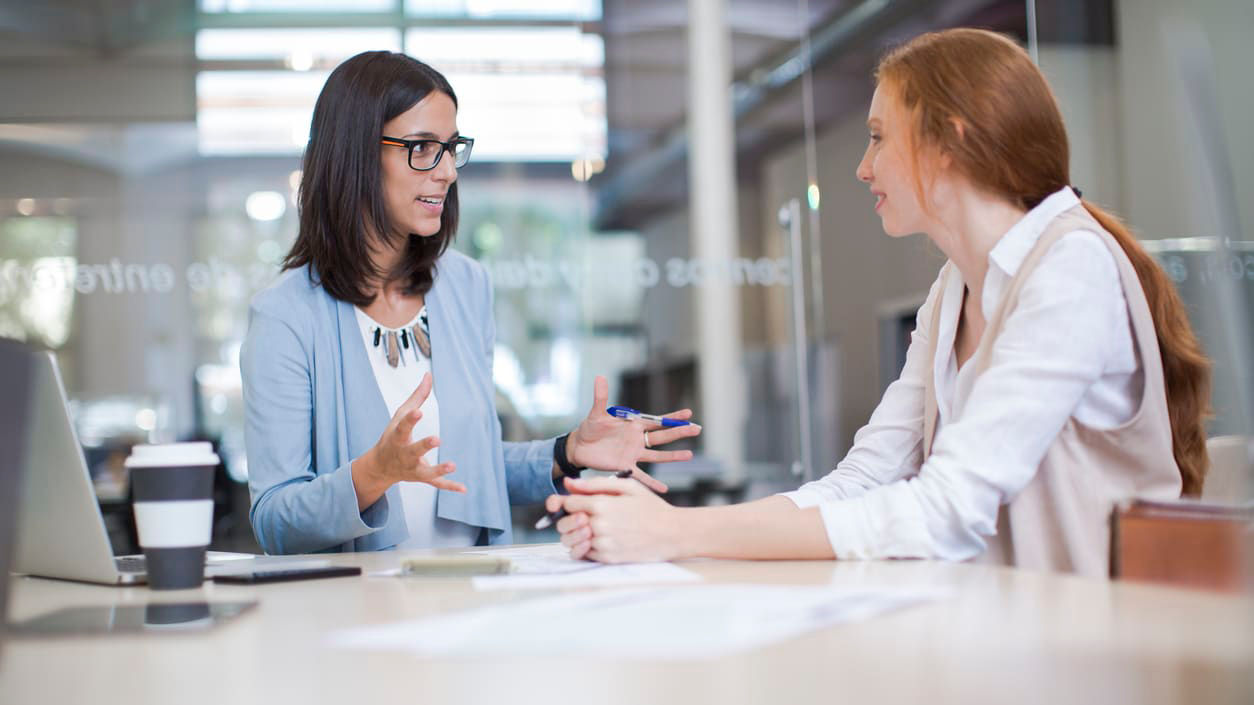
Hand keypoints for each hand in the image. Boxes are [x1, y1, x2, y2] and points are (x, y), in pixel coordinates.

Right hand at [357, 373, 464, 508]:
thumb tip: (428, 375)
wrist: (380, 467)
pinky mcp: (421, 478)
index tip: (418, 412)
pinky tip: (464, 488)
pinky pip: (436, 484)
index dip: (411, 419)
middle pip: (413, 451)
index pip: (403, 427)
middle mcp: (404, 454)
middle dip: (423, 446)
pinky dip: (449, 486)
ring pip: (426, 471)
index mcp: (397, 437)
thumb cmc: (392, 436)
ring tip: (452, 465)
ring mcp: (412, 468)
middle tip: (436, 439)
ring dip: (438, 469)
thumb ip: (417, 396)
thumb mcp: (400, 415)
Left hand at [545, 476, 681, 562]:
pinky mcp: (608, 558)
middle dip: (569, 519)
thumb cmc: (651, 508)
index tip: (578, 503)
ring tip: (592, 529)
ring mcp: (603, 544)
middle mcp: (599, 525)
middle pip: (565, 524)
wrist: (672, 533)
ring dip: (577, 535)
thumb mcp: (627, 487)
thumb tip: (569, 483)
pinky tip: (602, 539)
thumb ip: (596, 484)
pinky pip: (585, 554)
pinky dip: (587, 547)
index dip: (570, 502)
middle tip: (582, 517)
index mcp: (602, 504)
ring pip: (573, 541)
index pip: (568, 503)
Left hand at [564, 376, 700, 492]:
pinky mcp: (625, 466)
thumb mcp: (596, 413)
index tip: (689, 413)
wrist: (579, 447)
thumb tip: (599, 377)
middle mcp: (637, 439)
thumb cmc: (589, 427)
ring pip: (657, 455)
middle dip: (680, 432)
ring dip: (673, 456)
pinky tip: (664, 489)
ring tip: (690, 455)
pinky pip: (641, 476)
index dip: (672, 417)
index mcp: (633, 424)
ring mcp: (633, 453)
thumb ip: (601, 397)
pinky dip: (652, 483)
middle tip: (697, 428)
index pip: (656, 420)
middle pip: (663, 436)